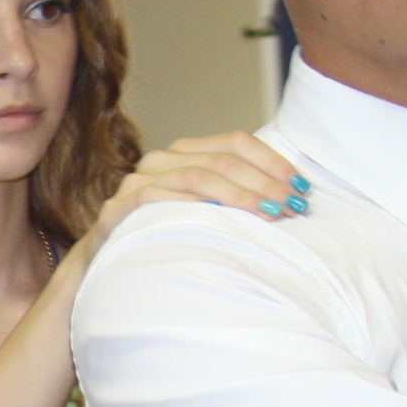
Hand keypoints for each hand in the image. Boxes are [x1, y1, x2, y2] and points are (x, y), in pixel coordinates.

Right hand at [81, 133, 304, 262]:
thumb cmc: (164, 237)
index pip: (235, 141)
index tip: (301, 186)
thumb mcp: (202, 209)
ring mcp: (137, 182)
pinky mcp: (119, 208)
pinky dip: (192, 204)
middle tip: (292, 206)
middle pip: (222, 159)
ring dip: (239, 194)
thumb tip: (290, 194)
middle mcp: (160, 160)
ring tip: (269, 213)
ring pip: (197, 175)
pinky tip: (219, 217)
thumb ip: (233, 193)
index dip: (272, 161)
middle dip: (264, 183)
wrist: (105, 264)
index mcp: (184, 152)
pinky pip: (158, 197)